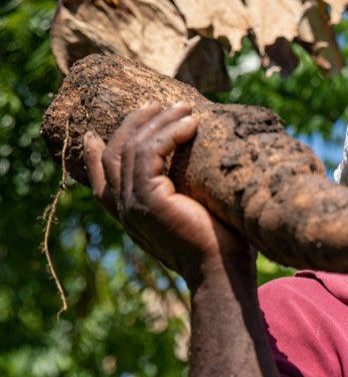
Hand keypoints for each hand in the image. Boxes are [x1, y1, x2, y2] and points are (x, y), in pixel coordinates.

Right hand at [84, 101, 251, 287]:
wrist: (223, 273)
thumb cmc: (224, 249)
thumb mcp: (198, 216)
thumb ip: (188, 195)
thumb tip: (211, 169)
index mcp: (132, 217)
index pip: (101, 180)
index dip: (94, 154)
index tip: (96, 132)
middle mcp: (125, 210)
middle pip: (114, 154)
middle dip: (135, 123)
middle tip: (158, 103)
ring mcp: (132, 204)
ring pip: (132, 147)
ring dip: (158, 121)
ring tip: (184, 106)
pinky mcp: (148, 199)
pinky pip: (149, 152)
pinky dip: (168, 132)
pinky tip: (190, 123)